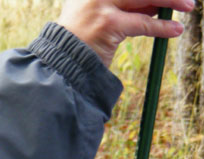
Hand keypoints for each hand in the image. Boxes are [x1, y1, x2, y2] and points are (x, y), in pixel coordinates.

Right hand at [57, 0, 193, 66]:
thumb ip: (125, 6)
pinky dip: (161, 28)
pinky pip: (142, 23)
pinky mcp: (108, 24)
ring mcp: (102, 5)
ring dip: (170, 1)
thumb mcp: (101, 15)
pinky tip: (175, 30)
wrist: (62, 60)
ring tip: (188, 6)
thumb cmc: (82, 40)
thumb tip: (157, 4)